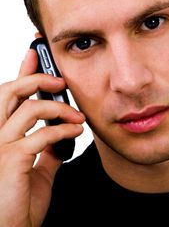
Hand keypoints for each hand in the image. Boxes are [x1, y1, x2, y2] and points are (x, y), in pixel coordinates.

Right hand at [0, 49, 84, 226]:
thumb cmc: (20, 200)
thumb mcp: (38, 167)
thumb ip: (46, 148)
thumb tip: (62, 134)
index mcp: (2, 133)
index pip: (9, 94)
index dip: (22, 71)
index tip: (36, 53)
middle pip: (10, 91)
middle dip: (36, 78)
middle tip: (60, 80)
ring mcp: (0, 146)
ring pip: (28, 108)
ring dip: (59, 108)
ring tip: (76, 116)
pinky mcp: (11, 160)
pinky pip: (42, 134)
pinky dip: (63, 129)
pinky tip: (75, 132)